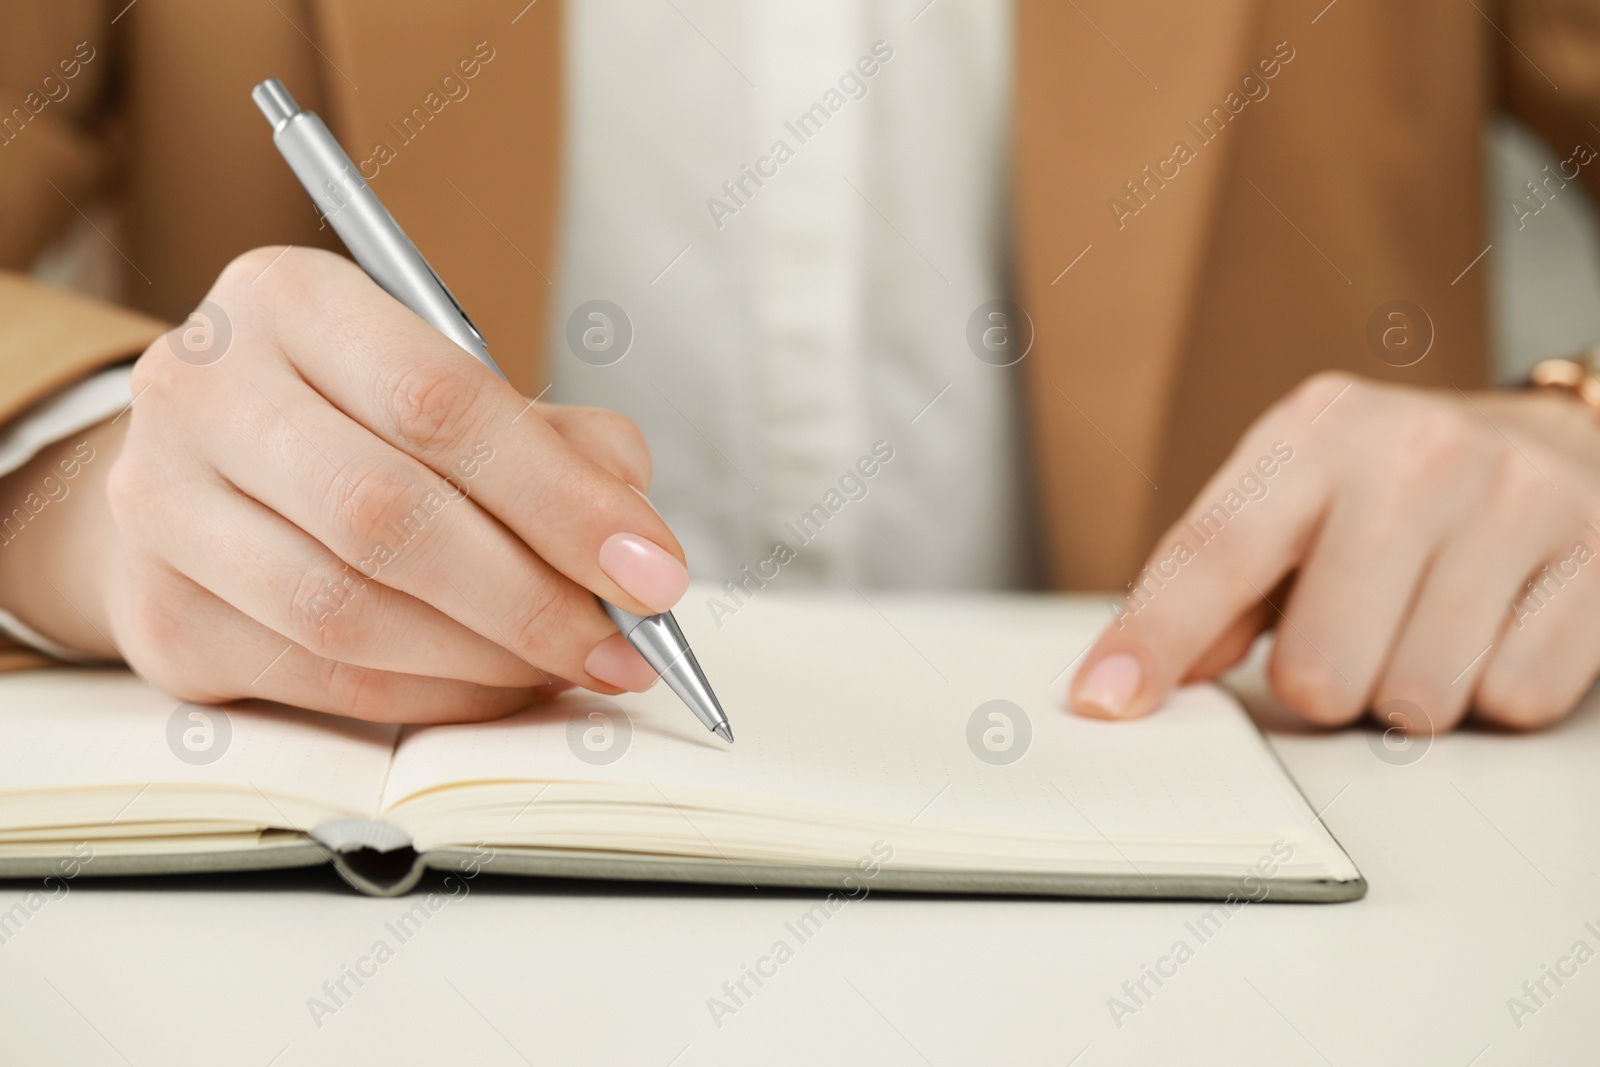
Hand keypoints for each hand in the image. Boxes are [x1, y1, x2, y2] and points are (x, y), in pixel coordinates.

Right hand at [0, 247, 687, 721]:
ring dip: (487, 660)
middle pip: (386, 517)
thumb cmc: (358, 421)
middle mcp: (200, 389)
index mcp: (289, 300)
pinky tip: (495, 685)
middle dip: (532, 598)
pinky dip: (432, 698)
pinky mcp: (158, 614)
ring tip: (570, 664)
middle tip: (623, 644)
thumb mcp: (454, 385)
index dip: (561, 500)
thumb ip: (557, 444)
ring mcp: (160, 507)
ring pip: (347, 614)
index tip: (654, 571)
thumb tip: (635, 544)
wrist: (203, 467)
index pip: (439, 405)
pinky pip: (319, 682)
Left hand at [1070, 372, 1599, 733]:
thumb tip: (1132, 677)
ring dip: (1410, 693)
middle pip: (1318, 670)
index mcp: (1314, 434)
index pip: (1211, 553)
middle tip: (1354, 633)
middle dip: (1326, 684)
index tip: (1107, 700)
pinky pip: (1514, 699)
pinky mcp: (1595, 556)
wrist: (1555, 442)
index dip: (1155, 639)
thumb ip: (1212, 588)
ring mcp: (1512, 500)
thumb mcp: (1292, 503)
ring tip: (1426, 626)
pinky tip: (1493, 627)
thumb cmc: (1397, 488)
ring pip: (1416, 700)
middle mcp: (1411, 455)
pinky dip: (1495, 690)